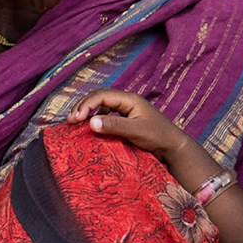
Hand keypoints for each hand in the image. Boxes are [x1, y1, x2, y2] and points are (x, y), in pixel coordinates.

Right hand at [69, 88, 197, 171]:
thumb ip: (114, 125)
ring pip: (102, 104)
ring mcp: (127, 109)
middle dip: (83, 107)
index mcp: (129, 99)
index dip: (86, 105)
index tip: (75, 119)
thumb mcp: (135, 131)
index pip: (101, 95)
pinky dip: (96, 117)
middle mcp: (127, 101)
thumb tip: (90, 122)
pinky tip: (91, 126)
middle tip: (69, 121)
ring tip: (76, 122)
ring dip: (88, 111)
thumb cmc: (158, 137)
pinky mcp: (127, 118)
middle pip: (99, 97)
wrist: (173, 146)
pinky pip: (107, 113)